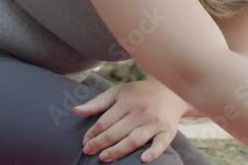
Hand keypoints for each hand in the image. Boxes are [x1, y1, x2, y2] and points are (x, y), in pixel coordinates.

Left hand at [74, 79, 188, 162]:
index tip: (84, 142)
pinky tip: (142, 160)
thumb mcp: (118, 92)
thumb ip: (98, 103)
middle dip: (100, 143)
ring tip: (104, 158)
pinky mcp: (168, 131)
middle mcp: (141, 112)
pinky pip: (161, 144)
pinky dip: (153, 153)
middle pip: (117, 131)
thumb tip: (75, 111)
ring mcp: (155, 122)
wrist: (171, 90)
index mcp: (127, 101)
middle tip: (88, 152)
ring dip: (118, 150)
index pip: (106, 121)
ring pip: (135, 139)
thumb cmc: (140, 93)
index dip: (93, 133)